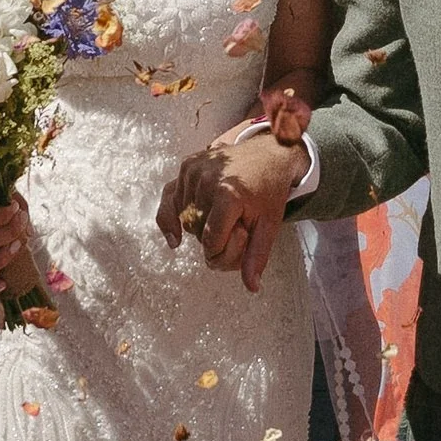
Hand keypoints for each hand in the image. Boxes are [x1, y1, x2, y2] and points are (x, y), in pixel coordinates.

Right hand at [159, 127, 303, 292]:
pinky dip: (173, 214)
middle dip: (212, 238)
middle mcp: (207, 181)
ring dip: (198, 225)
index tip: (238, 240)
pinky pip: (170, 198)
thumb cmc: (270, 191)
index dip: (223, 251)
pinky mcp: (187, 165)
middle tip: (234, 226)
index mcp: (229, 195)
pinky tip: (174, 236)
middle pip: (197, 231)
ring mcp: (194, 170)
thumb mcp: (269, 225)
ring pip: (185, 218)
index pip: (211, 243)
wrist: (269, 153)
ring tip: (221, 214)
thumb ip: (257, 256)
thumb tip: (252, 287)